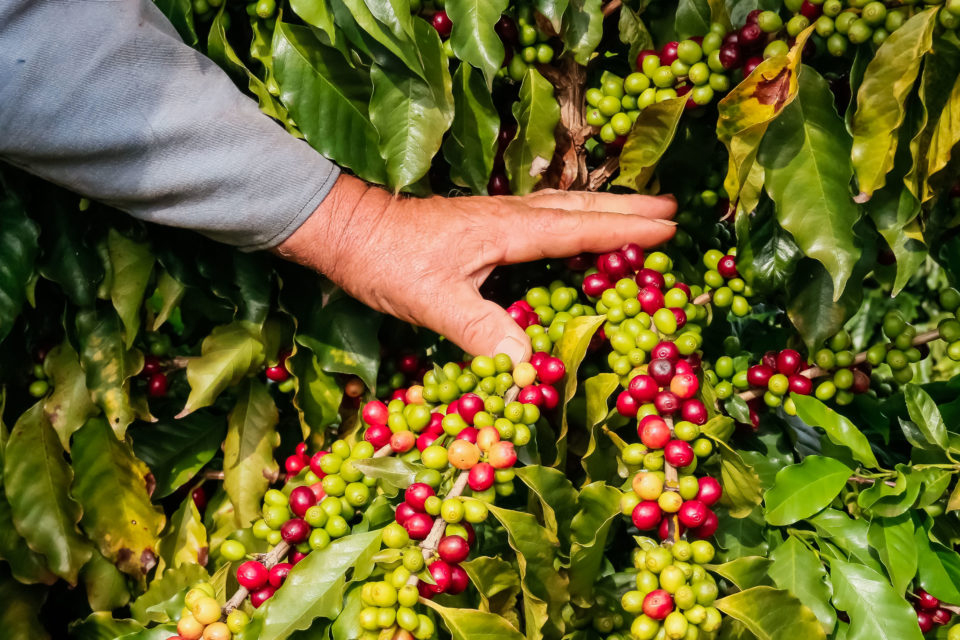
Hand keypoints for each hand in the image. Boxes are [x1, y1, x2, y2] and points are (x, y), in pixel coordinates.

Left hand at [275, 174, 676, 363]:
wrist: (348, 232)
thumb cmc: (387, 262)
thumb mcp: (432, 300)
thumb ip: (480, 328)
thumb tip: (530, 365)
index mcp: (505, 229)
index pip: (576, 229)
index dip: (622, 231)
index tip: (667, 228)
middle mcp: (506, 217)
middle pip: (577, 209)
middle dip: (625, 210)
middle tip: (670, 208)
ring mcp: (493, 218)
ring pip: (560, 208)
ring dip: (601, 209)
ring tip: (636, 210)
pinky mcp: (480, 225)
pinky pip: (541, 217)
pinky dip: (570, 218)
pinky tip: (570, 228)